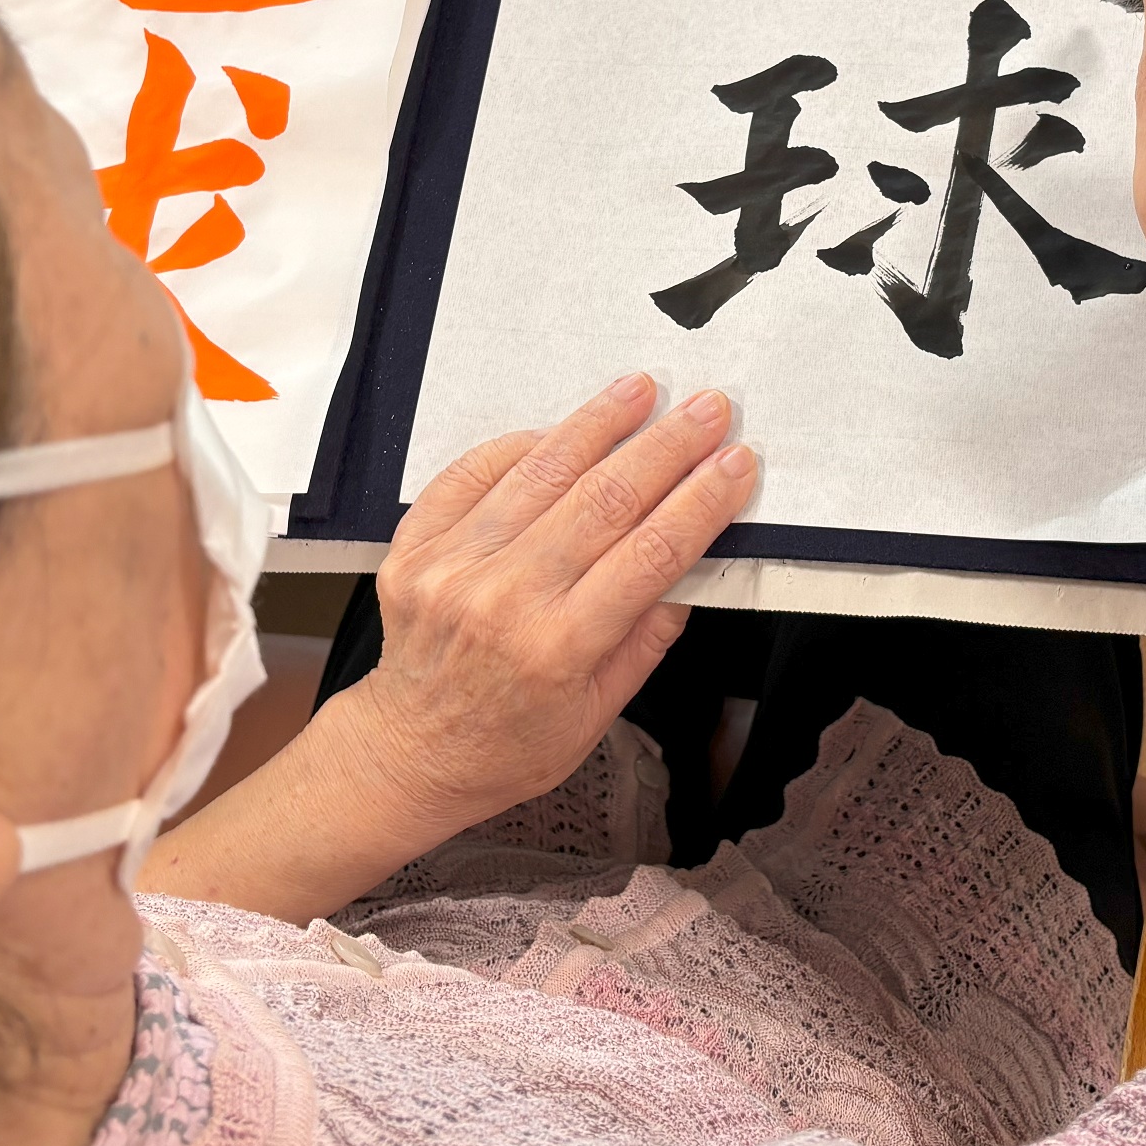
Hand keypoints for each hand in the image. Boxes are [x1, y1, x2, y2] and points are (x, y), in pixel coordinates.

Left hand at [351, 374, 757, 833]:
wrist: (411, 754)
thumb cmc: (508, 744)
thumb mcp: (600, 713)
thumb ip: (647, 636)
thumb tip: (692, 563)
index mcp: (557, 649)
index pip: (650, 554)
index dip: (700, 501)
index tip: (734, 464)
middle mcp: (502, 600)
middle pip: (603, 500)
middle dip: (665, 447)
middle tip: (705, 409)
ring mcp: (453, 569)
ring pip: (540, 474)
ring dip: (597, 424)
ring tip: (639, 391)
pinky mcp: (416, 548)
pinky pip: (471, 475)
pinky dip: (518, 446)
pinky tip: (560, 429)